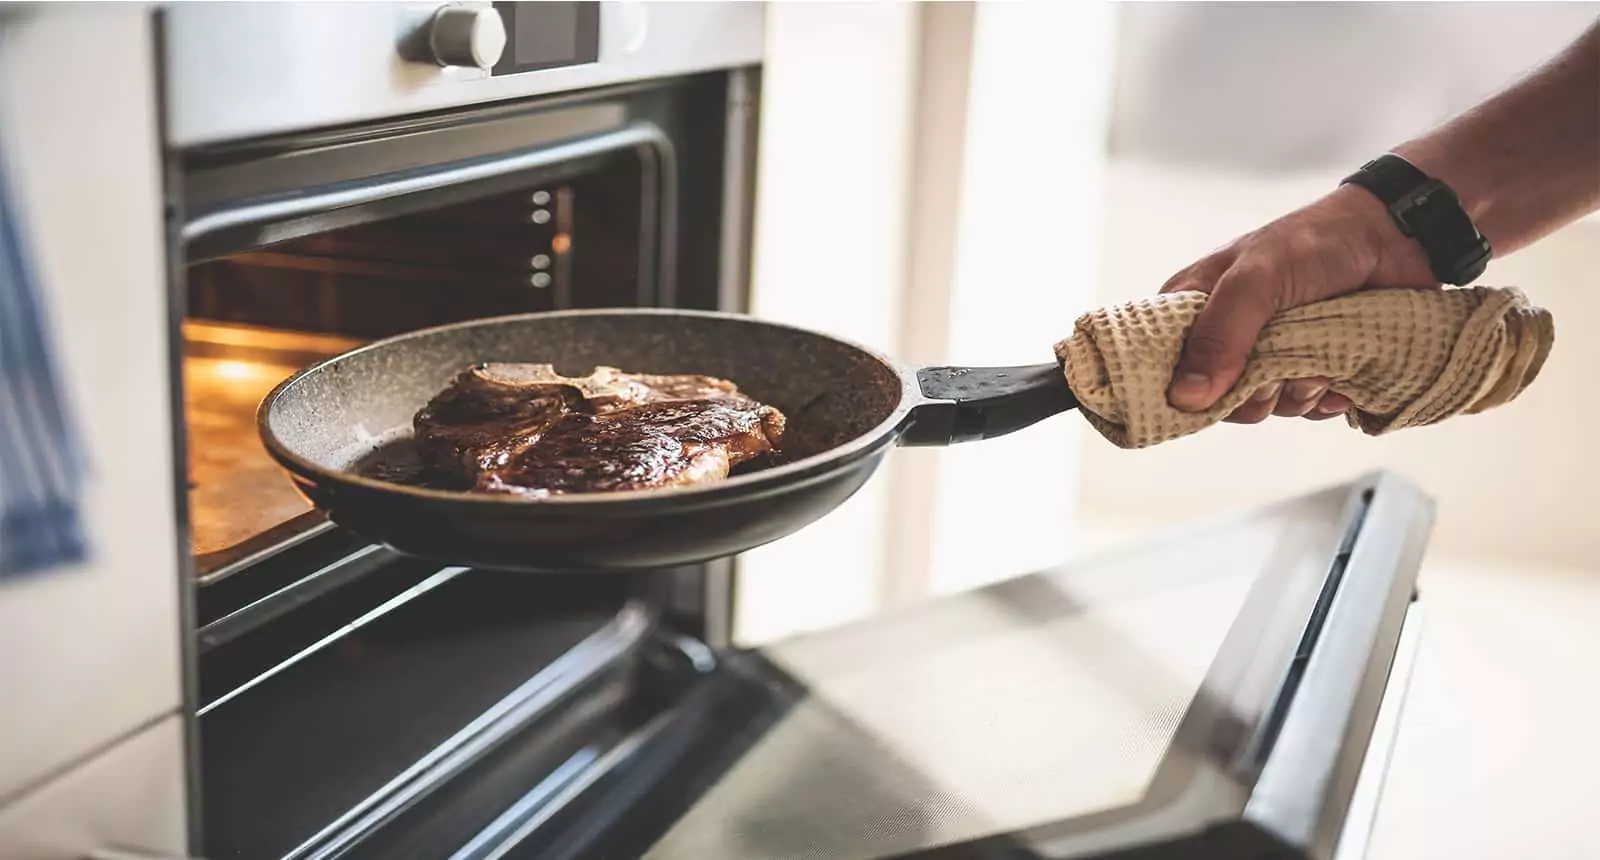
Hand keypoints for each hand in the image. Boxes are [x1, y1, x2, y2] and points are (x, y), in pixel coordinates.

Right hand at [1160, 183, 1437, 422]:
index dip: (1180, 386)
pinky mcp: (1310, 369)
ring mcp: (1270, 355)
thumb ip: (1220, 335)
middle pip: (1218, 398)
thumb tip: (1184, 397)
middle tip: (1278, 368)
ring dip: (1297, 392)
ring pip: (1266, 406)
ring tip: (1322, 359)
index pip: (1162, 363)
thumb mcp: (1256, 279)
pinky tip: (1339, 375)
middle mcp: (1227, 335)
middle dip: (1253, 392)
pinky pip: (1306, 408)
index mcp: (1196, 307)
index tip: (1212, 389)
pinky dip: (1325, 398)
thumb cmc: (1316, 243)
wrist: (1394, 238)